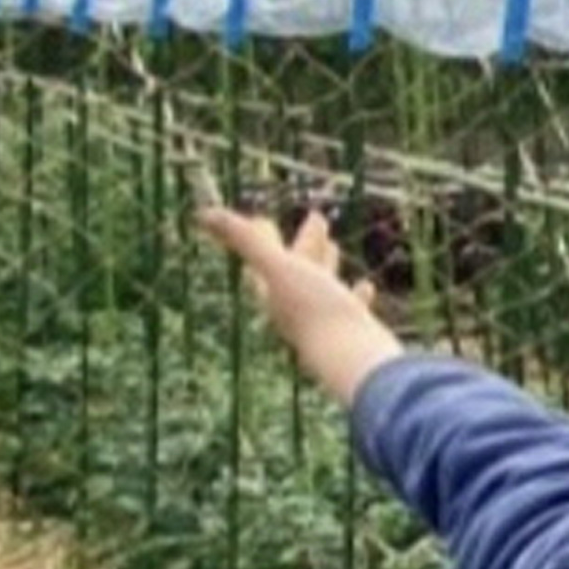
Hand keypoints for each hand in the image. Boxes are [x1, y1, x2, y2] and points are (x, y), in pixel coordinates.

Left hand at [198, 204, 403, 409]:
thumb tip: (204, 212)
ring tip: (334, 246)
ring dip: (326, 263)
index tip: (263, 220)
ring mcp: (323, 321)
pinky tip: (365, 286)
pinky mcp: (349, 331)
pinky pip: (349, 306)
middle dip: (303, 243)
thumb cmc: (315, 311)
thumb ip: (246, 240)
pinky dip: (354, 293)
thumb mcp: (280, 268)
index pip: (262, 259)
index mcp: (273, 293)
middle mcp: (294, 309)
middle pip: (294, 269)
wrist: (352, 357)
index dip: (262, 238)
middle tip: (316, 218)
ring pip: (321, 286)